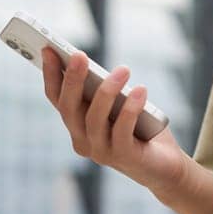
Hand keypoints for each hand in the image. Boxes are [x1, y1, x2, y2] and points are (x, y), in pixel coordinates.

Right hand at [41, 47, 189, 192]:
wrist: (164, 164)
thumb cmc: (140, 128)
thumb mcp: (120, 104)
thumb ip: (105, 90)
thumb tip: (92, 64)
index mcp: (77, 126)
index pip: (57, 99)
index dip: (50, 75)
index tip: (48, 49)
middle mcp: (83, 141)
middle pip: (69, 109)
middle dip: (72, 80)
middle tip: (79, 55)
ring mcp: (101, 152)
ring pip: (94, 119)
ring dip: (107, 91)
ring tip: (123, 70)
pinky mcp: (123, 157)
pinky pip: (122, 131)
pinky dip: (130, 109)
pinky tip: (140, 90)